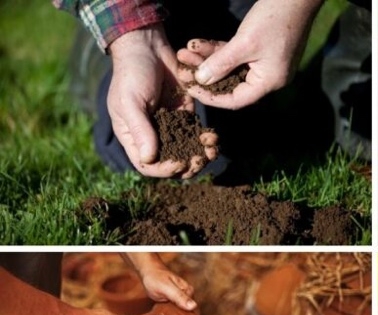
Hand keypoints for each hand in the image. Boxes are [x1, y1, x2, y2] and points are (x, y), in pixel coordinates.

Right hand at [108, 25, 217, 178]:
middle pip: (170, 163)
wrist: (148, 47)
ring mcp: (169, 127)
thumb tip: (149, 158)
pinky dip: (206, 139)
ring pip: (186, 151)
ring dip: (200, 155)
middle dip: (187, 165)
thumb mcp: (130, 101)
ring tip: (211, 150)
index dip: (163, 170)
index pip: (147, 165)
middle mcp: (151, 136)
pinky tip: (213, 137)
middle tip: (200, 160)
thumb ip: (140, 129)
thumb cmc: (131, 73)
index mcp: (132, 136)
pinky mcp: (185, 116)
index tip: (179, 163)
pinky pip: (196, 134)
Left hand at [121, 253, 196, 310]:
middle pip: (188, 312)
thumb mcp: (166, 288)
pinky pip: (175, 311)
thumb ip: (179, 297)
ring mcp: (180, 298)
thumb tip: (193, 306)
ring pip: (181, 312)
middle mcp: (187, 295)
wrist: (148, 272)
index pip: (193, 310)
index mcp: (189, 291)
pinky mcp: (174, 300)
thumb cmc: (156, 278)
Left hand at [176, 0, 322, 109]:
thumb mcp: (244, 43)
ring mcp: (265, 63)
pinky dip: (219, 50)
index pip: (236, 99)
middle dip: (205, 73)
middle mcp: (269, 77)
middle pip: (231, 82)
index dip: (211, 96)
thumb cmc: (274, 20)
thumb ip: (221, 63)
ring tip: (186, 51)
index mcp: (269, 82)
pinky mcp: (262, 50)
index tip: (190, 87)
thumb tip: (200, 80)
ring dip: (208, 59)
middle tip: (182, 66)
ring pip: (231, 67)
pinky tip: (199, 44)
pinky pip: (237, 55)